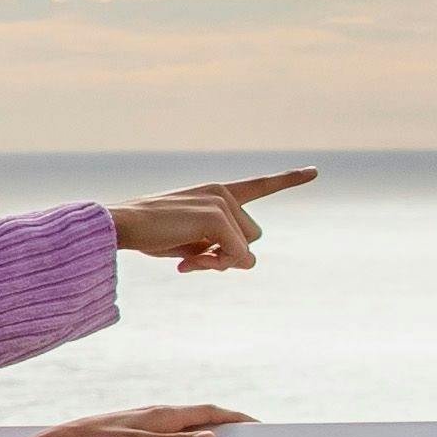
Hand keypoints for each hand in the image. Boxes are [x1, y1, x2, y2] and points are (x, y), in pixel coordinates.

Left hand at [34, 403, 246, 436]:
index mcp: (164, 414)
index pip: (209, 411)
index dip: (235, 417)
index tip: (258, 424)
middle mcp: (158, 414)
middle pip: (201, 415)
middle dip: (227, 423)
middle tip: (249, 436)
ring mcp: (147, 422)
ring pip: (187, 423)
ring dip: (208, 429)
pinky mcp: (136, 432)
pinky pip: (172, 432)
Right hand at [112, 171, 314, 271]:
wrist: (121, 225)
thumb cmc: (148, 234)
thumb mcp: (187, 241)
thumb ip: (215, 245)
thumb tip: (241, 262)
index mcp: (215, 193)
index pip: (259, 185)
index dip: (288, 179)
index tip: (315, 171)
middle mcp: (222, 193)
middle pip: (253, 236)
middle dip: (229, 254)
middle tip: (195, 261)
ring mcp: (221, 203)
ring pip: (247, 249)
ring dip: (222, 262)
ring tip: (188, 261)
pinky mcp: (217, 217)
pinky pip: (236, 256)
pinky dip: (216, 266)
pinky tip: (186, 263)